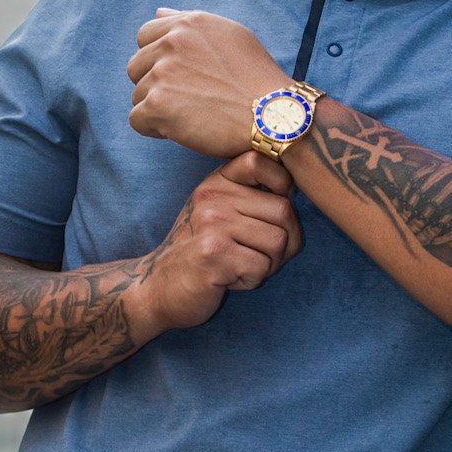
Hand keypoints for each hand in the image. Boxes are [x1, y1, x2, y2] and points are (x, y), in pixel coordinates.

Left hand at [128, 10, 291, 157]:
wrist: (273, 115)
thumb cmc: (256, 79)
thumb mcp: (230, 35)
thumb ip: (190, 23)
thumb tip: (158, 12)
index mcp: (188, 24)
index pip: (144, 36)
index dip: (158, 59)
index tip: (179, 76)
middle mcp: (172, 43)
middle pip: (136, 67)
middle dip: (155, 84)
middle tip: (186, 99)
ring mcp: (162, 74)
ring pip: (137, 94)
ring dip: (157, 108)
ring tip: (190, 115)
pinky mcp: (157, 105)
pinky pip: (136, 120)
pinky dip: (154, 129)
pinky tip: (181, 129)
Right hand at [130, 152, 303, 334]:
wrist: (156, 289)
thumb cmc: (196, 254)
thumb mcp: (216, 213)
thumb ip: (249, 197)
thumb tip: (295, 190)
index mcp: (216, 183)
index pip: (260, 161)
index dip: (281, 186)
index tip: (269, 213)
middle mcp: (212, 197)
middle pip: (284, 210)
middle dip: (284, 242)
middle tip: (258, 256)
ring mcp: (212, 224)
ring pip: (279, 241)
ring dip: (268, 264)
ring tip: (240, 267)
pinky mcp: (214, 254)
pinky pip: (262, 267)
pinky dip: (252, 281)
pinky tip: (229, 280)